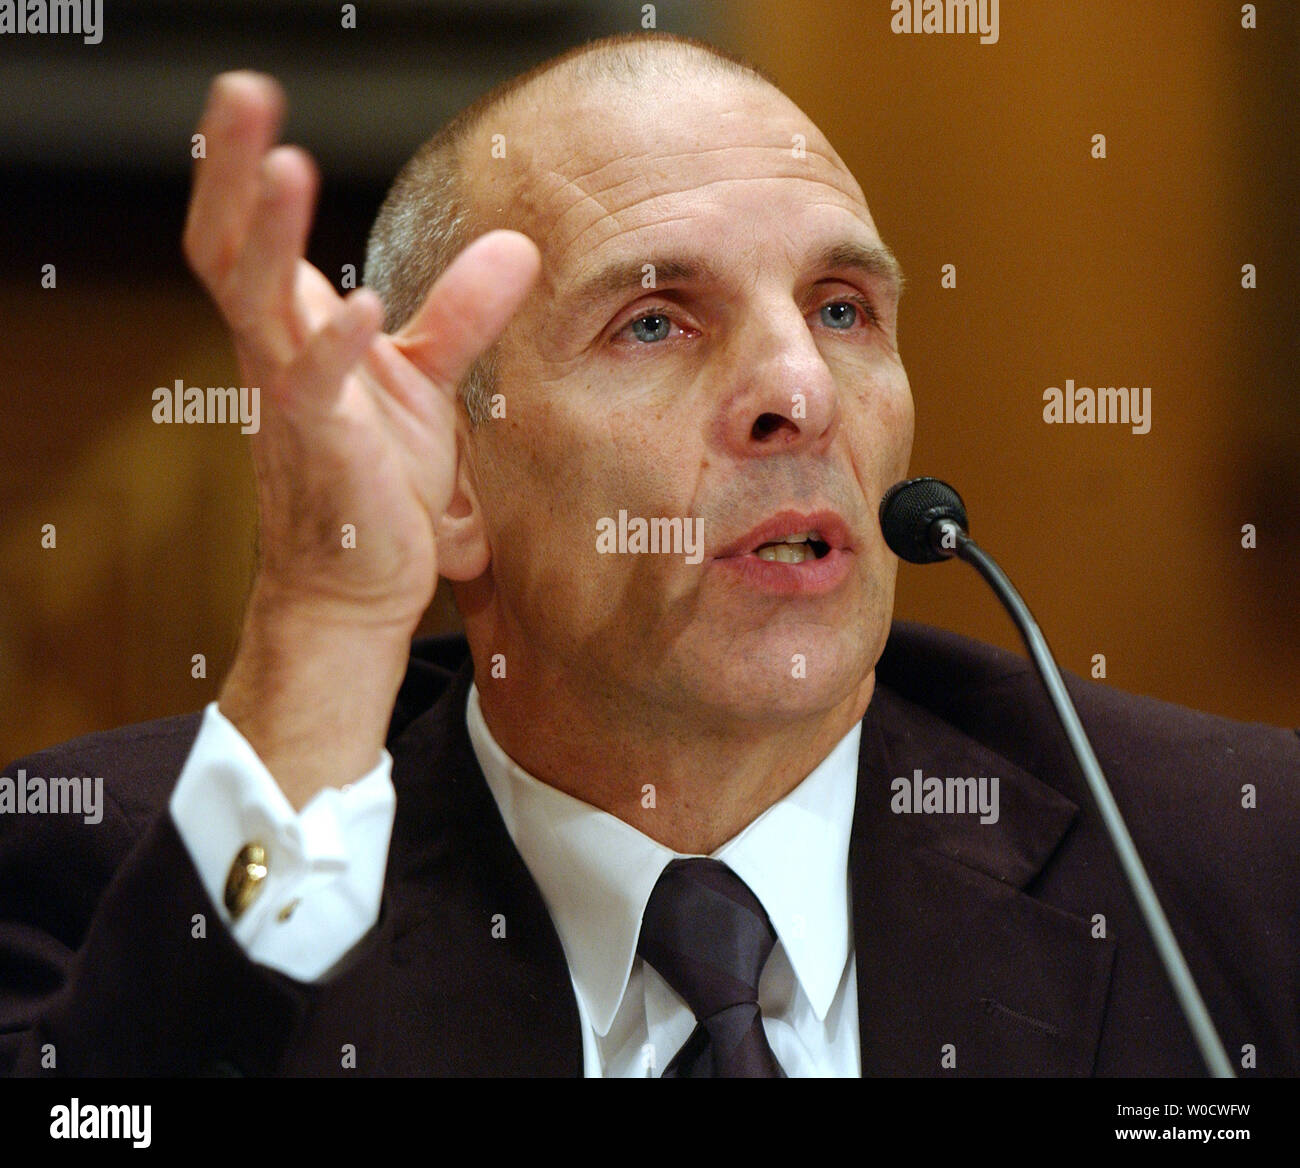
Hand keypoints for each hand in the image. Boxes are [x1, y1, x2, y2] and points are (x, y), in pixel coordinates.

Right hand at [182, 72, 538, 802]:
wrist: (361, 582)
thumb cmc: (380, 481)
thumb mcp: (424, 384)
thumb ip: (463, 313)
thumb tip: (518, 246)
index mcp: (293, 332)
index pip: (245, 236)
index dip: (241, 167)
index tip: (252, 95)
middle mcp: (277, 357)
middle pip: (231, 249)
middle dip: (235, 170)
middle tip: (244, 90)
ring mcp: (294, 405)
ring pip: (259, 306)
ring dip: (272, 237)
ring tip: (288, 165)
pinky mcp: (327, 454)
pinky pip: (318, 394)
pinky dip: (335, 348)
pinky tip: (359, 305)